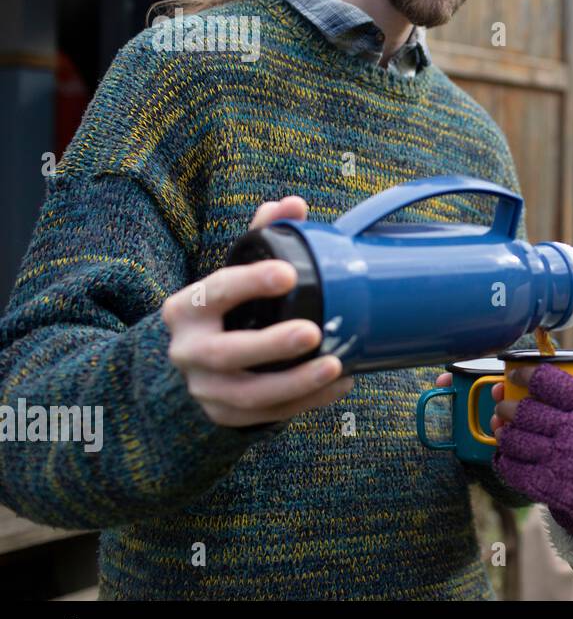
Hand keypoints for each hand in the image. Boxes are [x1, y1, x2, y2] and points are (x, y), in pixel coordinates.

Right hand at [163, 196, 353, 428]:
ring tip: (336, 365)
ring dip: (296, 383)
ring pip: (249, 394)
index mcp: (187, 308)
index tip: (289, 274)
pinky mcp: (226, 416)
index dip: (250, 283)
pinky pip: (268, 415)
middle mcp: (188, 351)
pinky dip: (306, 401)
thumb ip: (261, 237)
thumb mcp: (233, 274)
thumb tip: (292, 203)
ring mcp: (205, 388)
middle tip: (313, 330)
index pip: (215, 292)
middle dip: (271, 345)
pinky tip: (338, 384)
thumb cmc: (225, 308)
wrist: (192, 362)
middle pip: (226, 353)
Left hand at [489, 363, 572, 562]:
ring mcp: (555, 456)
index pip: (546, 380)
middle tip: (503, 404)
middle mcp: (568, 427)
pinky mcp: (548, 484)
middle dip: (507, 405)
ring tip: (503, 430)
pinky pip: (513, 469)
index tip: (515, 373)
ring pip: (513, 438)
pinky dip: (504, 461)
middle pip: (523, 409)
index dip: (525, 373)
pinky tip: (504, 457)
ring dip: (503, 432)